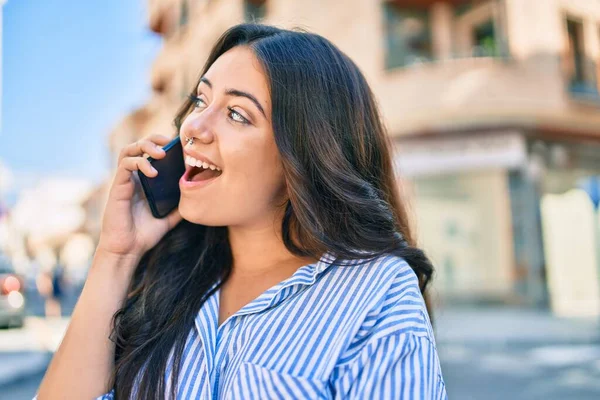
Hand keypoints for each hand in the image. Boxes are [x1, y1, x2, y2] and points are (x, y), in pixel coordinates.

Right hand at [96, 134, 182, 262]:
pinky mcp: (118, 187)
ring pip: (128, 150)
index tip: (179, 144)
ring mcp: (124, 181)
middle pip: (139, 146)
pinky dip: (139, 163)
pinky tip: (152, 172)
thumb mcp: (171, 217)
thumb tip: (199, 195)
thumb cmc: (146, 234)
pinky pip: (125, 165)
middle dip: (154, 139)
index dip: (163, 144)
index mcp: (145, 181)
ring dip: (145, 145)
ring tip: (161, 153)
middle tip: (169, 142)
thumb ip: (181, 204)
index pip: (151, 153)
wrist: (129, 250)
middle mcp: (134, 177)